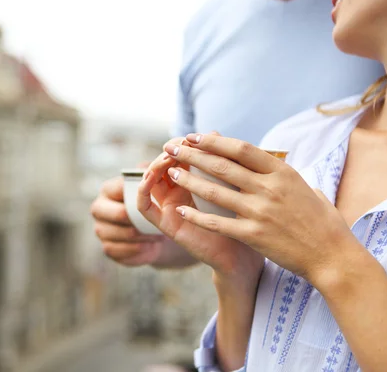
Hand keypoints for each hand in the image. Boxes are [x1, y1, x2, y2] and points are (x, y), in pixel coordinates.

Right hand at [90, 174, 164, 266]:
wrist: (152, 234)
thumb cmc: (153, 203)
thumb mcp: (154, 183)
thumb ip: (154, 170)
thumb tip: (162, 158)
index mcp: (108, 190)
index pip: (122, 189)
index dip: (142, 191)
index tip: (163, 194)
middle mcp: (99, 208)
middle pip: (120, 214)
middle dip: (141, 219)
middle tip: (159, 221)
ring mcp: (101, 230)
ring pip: (125, 234)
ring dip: (144, 235)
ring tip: (158, 234)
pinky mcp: (108, 249)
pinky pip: (124, 251)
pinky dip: (140, 249)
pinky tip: (149, 245)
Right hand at [137, 139, 263, 282]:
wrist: (244, 255)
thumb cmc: (243, 219)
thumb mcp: (232, 184)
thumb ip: (223, 160)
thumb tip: (213, 130)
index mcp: (193, 182)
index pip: (179, 156)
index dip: (181, 145)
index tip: (191, 136)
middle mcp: (178, 194)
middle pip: (162, 166)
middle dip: (167, 153)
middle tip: (175, 144)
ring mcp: (169, 208)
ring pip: (149, 182)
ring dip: (152, 167)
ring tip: (165, 158)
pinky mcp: (165, 225)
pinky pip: (144, 207)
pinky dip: (142, 191)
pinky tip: (149, 178)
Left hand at [165, 133, 356, 284]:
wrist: (332, 256)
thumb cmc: (321, 221)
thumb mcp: (305, 186)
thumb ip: (280, 173)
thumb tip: (260, 158)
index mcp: (282, 172)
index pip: (241, 149)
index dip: (215, 141)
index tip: (195, 136)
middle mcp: (269, 188)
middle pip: (222, 166)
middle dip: (193, 155)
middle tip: (172, 147)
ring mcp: (260, 212)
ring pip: (215, 191)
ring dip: (189, 180)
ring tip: (171, 172)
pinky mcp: (253, 236)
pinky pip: (217, 223)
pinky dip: (197, 216)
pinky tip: (180, 210)